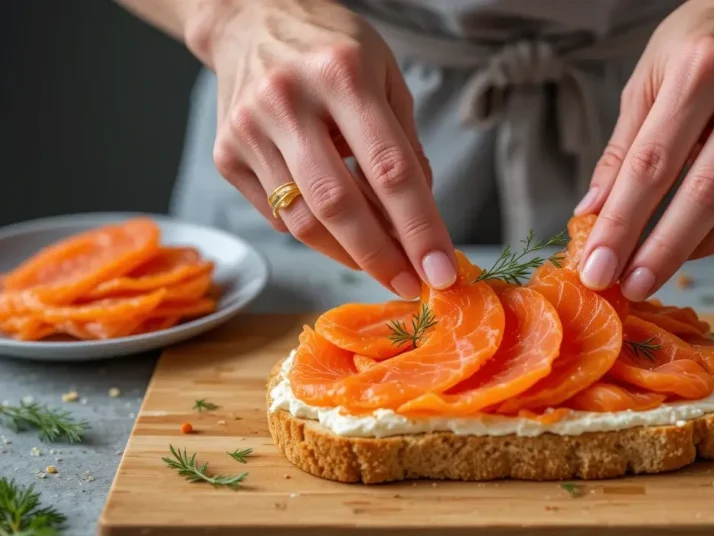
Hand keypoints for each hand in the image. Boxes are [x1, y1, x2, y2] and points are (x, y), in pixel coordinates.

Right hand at [188, 0, 456, 297]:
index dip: (420, 228)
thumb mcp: (385, 75)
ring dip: (348, 254)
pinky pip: (278, 215)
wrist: (249, 19)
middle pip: (339, 204)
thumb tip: (420, 219)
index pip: (390, 168)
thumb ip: (405, 144)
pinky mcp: (225, 154)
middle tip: (410, 285)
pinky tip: (336, 225)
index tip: (441, 271)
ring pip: (303, 220)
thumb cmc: (331, 48)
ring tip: (380, 263)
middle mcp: (288, 100)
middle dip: (381, 257)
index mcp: (342, 73)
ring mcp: (249, 129)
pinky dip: (315, 231)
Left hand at [575, 0, 713, 300]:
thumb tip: (594, 209)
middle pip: (704, 194)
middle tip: (631, 287)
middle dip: (662, 251)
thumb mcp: (653, 73)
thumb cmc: (710, 39)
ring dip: (700, 249)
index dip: (622, 223)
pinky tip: (708, 232)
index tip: (598, 266)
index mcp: (702, 68)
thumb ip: (624, 145)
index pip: (652, 163)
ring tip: (663, 265)